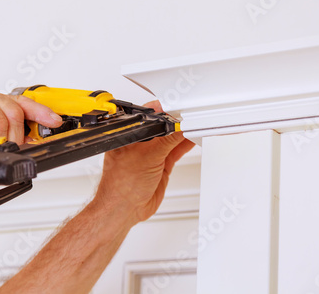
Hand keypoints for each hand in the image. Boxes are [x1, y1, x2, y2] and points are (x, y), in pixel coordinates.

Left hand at [95, 100, 194, 223]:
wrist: (125, 209)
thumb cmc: (121, 185)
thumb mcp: (148, 156)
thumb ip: (167, 141)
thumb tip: (179, 127)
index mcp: (131, 134)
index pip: (151, 116)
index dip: (166, 111)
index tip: (181, 108)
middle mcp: (141, 142)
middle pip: (164, 126)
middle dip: (178, 121)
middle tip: (192, 117)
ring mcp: (152, 154)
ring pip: (172, 138)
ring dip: (184, 133)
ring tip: (197, 126)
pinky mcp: (161, 165)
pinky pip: (176, 150)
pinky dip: (186, 145)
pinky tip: (193, 138)